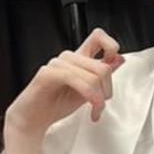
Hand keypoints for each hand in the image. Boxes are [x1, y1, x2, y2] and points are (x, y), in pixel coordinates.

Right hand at [5, 28, 123, 138]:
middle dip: (107, 91)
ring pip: (93, 77)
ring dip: (99, 99)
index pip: (98, 37)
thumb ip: (102, 74)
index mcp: (79, 58)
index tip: (113, 64)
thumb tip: (119, 59)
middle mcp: (69, 58)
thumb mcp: (89, 90)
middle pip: (103, 67)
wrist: (34, 117)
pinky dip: (89, 96)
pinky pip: (77, 80)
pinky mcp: (48, 74)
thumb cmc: (57, 103)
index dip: (111, 46)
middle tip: (101, 104)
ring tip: (94, 109)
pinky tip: (90, 109)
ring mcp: (57, 64)